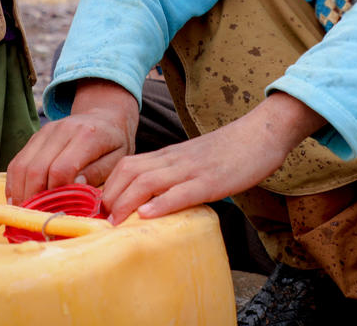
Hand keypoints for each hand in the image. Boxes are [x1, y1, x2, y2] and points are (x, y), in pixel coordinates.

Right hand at [5, 79, 138, 204]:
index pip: (62, 169)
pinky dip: (14, 183)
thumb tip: (73, 187)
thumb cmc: (114, 144)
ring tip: (24, 213)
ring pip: (22, 165)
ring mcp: (45, 132)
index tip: (57, 214)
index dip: (56, 195)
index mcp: (87, 136)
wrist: (104, 117)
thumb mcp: (117, 160)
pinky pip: (17, 161)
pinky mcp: (35, 137)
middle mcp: (62, 130)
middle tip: (35, 220)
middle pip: (37, 169)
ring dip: (19, 193)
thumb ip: (97, 174)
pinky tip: (18, 199)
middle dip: (33, 198)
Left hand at [100, 92, 325, 222]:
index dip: (107, 187)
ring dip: (126, 202)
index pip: (126, 165)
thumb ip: (174, 177)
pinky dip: (162, 204)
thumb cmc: (229, 152)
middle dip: (109, 196)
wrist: (260, 133)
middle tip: (99, 221)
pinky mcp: (211, 180)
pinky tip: (150, 216)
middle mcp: (174, 160)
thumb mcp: (194, 162)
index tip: (96, 210)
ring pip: (148, 180)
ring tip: (115, 223)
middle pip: (129, 171)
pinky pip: (182, 191)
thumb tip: (154, 204)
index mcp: (168, 156)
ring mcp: (192, 169)